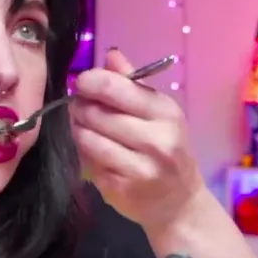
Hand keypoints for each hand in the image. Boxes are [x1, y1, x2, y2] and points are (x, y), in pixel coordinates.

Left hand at [71, 49, 207, 234]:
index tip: (82, 84)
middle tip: (79, 108)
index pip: (115, 87)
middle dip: (80, 108)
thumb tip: (110, 54)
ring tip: (84, 129)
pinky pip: (88, 164)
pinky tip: (93, 154)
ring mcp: (139, 167)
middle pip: (96, 113)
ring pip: (87, 139)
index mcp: (165, 112)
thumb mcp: (158, 113)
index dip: (90, 82)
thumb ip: (132, 84)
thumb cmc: (167, 150)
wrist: (179, 203)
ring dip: (78, 131)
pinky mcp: (121, 190)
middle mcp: (156, 139)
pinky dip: (85, 156)